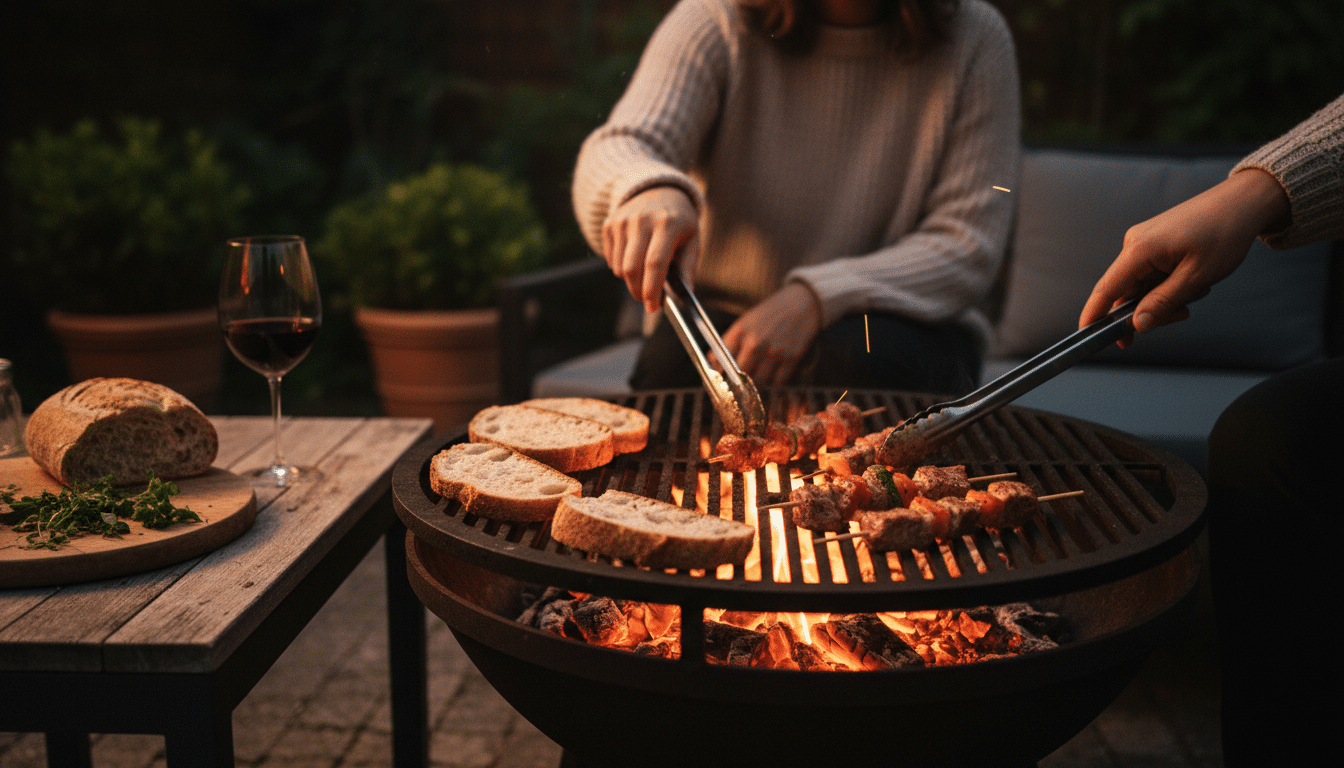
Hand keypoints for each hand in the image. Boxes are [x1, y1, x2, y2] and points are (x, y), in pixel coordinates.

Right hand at [602, 186, 700, 313]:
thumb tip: (685, 296)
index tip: (654, 307)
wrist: (658, 191)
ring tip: (645, 274)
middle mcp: (641, 220)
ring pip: (619, 267)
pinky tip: (635, 259)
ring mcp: (622, 221)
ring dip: (631, 281)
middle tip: (648, 300)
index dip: (652, 289)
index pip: (655, 263)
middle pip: (632, 268)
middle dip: (638, 291)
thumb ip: (688, 267)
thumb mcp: (692, 240)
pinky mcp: (609, 224)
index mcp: (667, 224)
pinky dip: (621, 269)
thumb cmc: (679, 222)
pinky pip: (611, 260)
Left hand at [722, 282, 822, 385]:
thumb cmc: (770, 314)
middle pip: (740, 374)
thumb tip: (713, 362)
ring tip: (760, 371)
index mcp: (740, 331)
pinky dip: (775, 379)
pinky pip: (777, 381)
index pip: (721, 360)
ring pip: (758, 381)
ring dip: (758, 380)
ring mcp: (774, 352)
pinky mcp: (790, 358)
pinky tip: (775, 370)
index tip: (721, 376)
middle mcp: (755, 343)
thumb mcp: (745, 321)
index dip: (720, 371)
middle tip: (742, 380)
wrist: (801, 305)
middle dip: (739, 380)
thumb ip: (729, 341)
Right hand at [1079, 168, 1289, 346]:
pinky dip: (1169, 285)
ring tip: (1197, 289)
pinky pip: (1152, 274)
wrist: (1243, 202)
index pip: (1106, 289)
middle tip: (1181, 315)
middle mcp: (1135, 244)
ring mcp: (1144, 242)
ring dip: (1165, 297)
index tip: (1087, 338)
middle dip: (1149, 310)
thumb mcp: (1195, 277)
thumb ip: (1162, 303)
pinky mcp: (1155, 243)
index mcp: (1139, 250)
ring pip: (1142, 286)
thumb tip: (1137, 326)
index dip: (1094, 315)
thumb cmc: (1224, 234)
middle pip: (1126, 293)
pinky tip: (1192, 281)